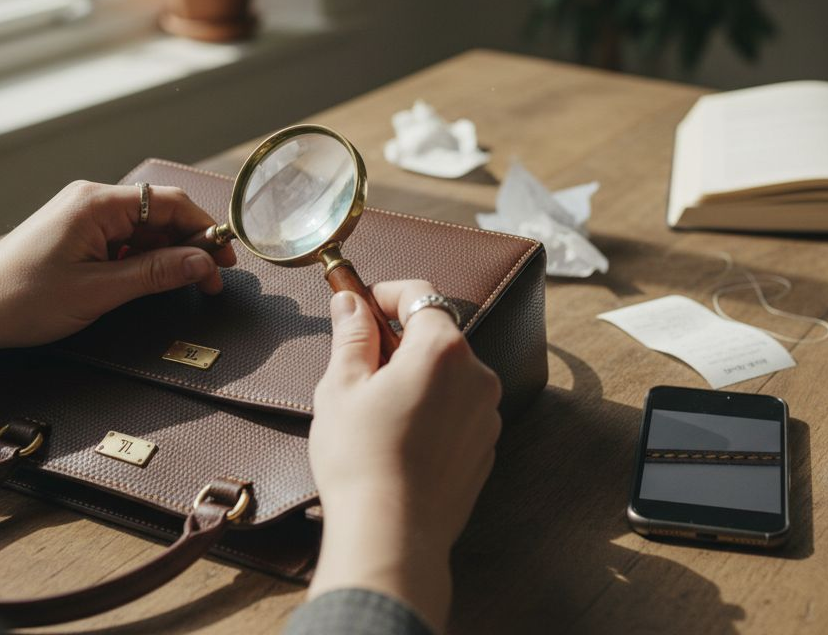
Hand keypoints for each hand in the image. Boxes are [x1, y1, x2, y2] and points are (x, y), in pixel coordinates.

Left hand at [0, 180, 236, 348]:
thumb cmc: (23, 300)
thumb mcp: (99, 291)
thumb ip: (155, 273)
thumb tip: (202, 262)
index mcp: (95, 204)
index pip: (168, 204)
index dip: (202, 231)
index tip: (224, 260)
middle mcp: (90, 200)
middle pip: (158, 214)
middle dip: (188, 246)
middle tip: (209, 281)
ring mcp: (81, 215)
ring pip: (143, 228)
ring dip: (166, 254)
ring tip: (184, 285)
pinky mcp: (76, 232)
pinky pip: (122, 238)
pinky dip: (142, 258)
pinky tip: (151, 281)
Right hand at [307, 280, 501, 631]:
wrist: (391, 534)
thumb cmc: (361, 458)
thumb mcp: (341, 386)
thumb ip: (352, 335)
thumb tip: (351, 303)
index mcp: (443, 350)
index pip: (421, 294)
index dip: (386, 293)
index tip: (360, 305)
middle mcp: (477, 375)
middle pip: (438, 336)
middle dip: (400, 341)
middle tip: (359, 364)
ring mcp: (486, 415)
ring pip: (449, 376)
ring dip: (418, 377)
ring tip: (376, 409)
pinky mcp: (485, 449)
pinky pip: (458, 412)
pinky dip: (432, 411)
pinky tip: (399, 438)